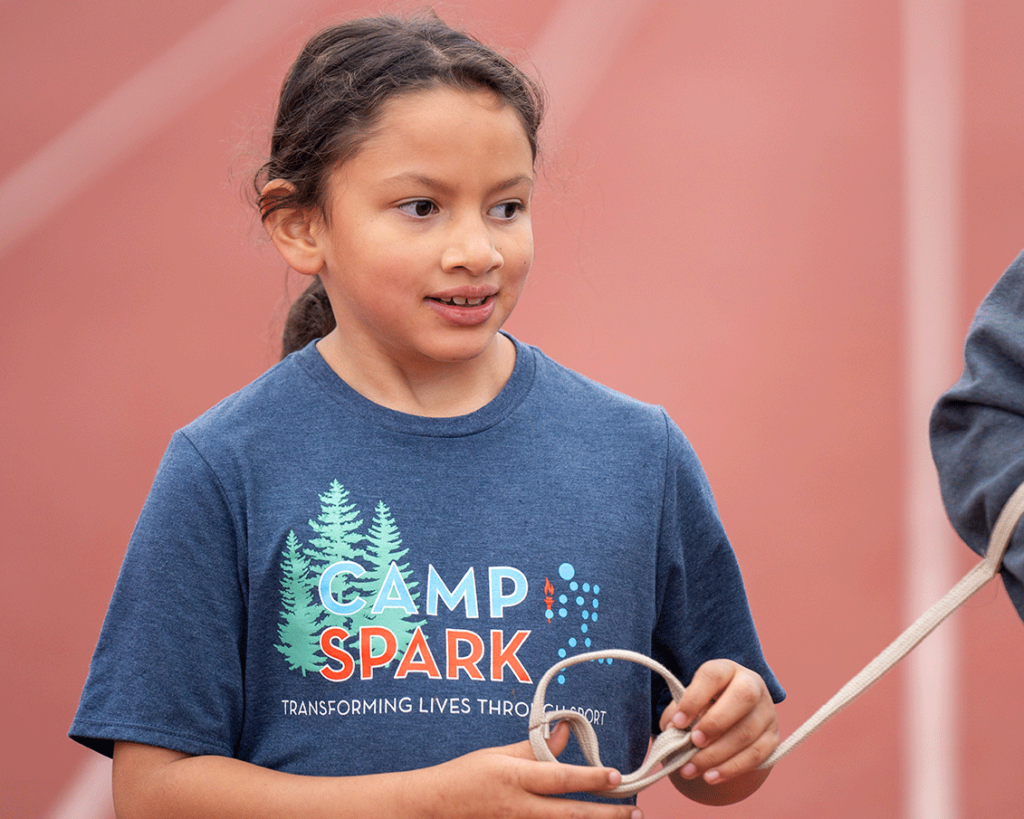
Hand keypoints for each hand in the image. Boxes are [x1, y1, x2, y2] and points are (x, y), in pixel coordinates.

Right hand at [419, 721, 642, 818]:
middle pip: (571, 813)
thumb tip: (565, 732)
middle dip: (606, 814)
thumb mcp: (498, 755)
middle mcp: (521, 808)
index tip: (615, 775)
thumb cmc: (466, 776)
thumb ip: (535, 748)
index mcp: (516, 779)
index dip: (589, 777)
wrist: (436, 808)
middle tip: (635, 810)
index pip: (560, 779)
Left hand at [659, 659, 777, 794]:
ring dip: (716, 755)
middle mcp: (752, 685)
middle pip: (742, 698)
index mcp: (727, 670)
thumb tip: (672, 730)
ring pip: (746, 733)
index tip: (677, 722)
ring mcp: (767, 712)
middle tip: (693, 742)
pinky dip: (730, 769)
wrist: (732, 719)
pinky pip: (755, 756)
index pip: (713, 676)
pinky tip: (710, 776)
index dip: (694, 698)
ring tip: (690, 768)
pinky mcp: (773, 738)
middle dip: (714, 723)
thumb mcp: (690, 702)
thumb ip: (678, 712)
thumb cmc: (704, 706)